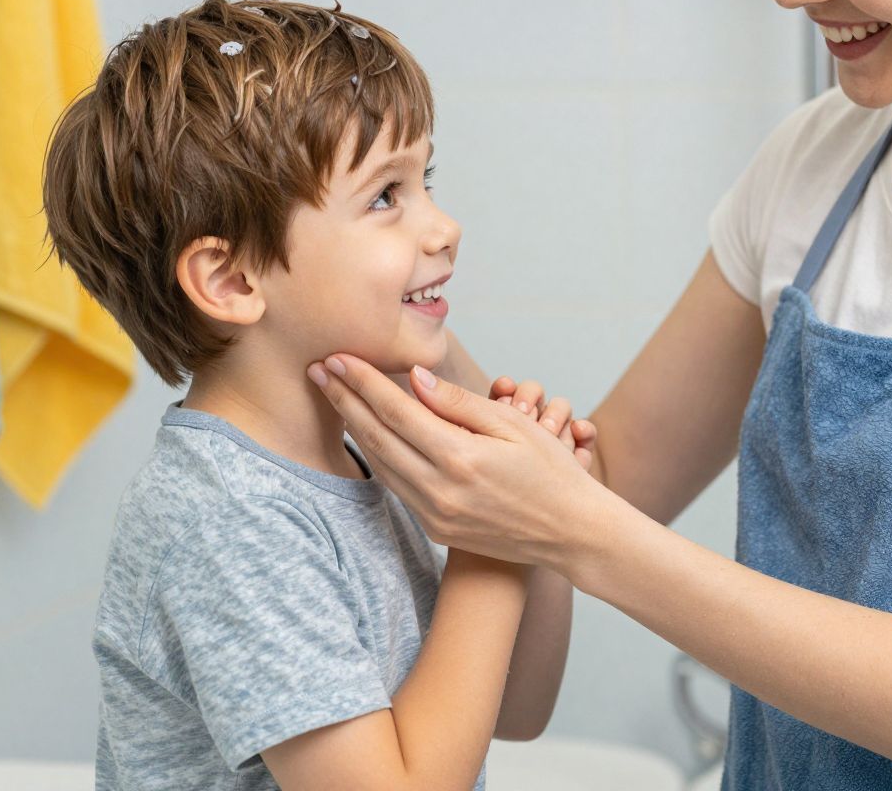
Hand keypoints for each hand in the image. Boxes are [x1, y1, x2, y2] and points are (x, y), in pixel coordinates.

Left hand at [309, 357, 612, 570]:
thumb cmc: (551, 472)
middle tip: (319, 369)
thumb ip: (461, 403)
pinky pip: (396, 486)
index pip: (397, 411)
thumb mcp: (515, 426)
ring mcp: (435, 514)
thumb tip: (415, 378)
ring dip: (353, 427)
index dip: (363, 381)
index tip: (340, 356)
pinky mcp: (436, 529)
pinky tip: (367, 434)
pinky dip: (377, 456)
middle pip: (377, 436)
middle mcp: (440, 490)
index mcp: (460, 458)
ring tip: (333, 397)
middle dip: (344, 399)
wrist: (572, 534)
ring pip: (380, 463)